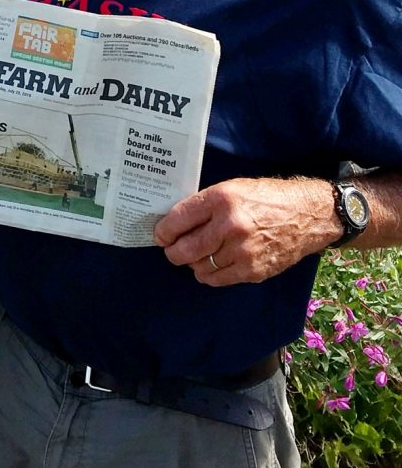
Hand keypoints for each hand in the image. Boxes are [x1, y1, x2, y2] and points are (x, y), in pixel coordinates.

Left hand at [153, 176, 338, 286]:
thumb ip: (205, 205)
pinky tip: (213, 264)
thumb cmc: (267, 198)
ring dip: (193, 263)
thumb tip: (175, 223)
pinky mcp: (253, 271)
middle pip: (185, 249)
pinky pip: (217, 279)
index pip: (178, 219)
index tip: (160, 234)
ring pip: (199, 267)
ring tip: (197, 254)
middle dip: (172, 252)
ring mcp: (242, 251)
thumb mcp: (233, 188)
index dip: (164, 230)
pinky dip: (209, 274)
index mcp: (222, 199)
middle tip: (172, 249)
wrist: (307, 215)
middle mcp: (230, 225)